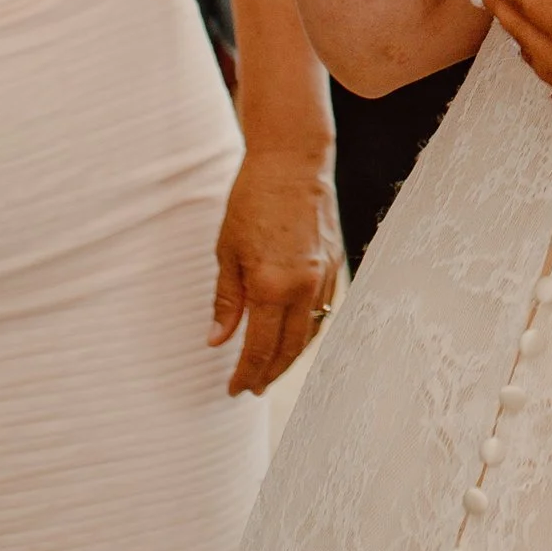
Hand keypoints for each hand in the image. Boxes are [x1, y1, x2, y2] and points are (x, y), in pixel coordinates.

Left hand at [210, 143, 339, 395]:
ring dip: (290, 357)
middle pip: (289, 348)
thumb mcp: (227, 251)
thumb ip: (227, 300)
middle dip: (269, 373)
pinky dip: (307, 330)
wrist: (293, 161)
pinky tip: (293, 336)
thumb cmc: (253, 201)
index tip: (233, 389)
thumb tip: (217, 342)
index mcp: (272, 285)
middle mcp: (303, 286)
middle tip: (250, 389)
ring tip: (270, 370)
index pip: (260, 347)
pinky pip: (322, 309)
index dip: (246, 373)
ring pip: (309, 332)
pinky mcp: (334, 263)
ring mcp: (323, 275)